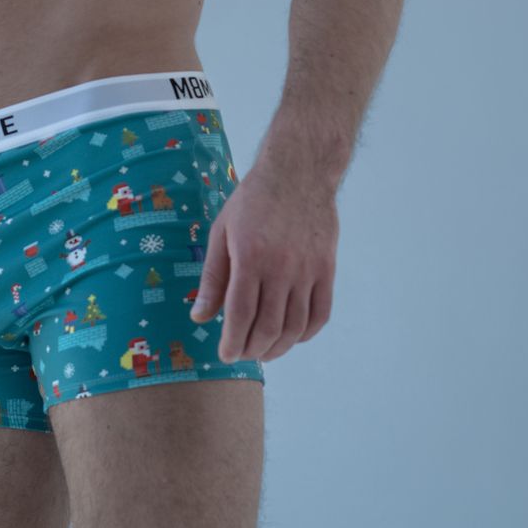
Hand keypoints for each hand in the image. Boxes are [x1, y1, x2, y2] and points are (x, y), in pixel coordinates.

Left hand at [190, 157, 338, 363]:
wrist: (298, 172)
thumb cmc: (253, 201)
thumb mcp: (222, 232)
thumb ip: (212, 278)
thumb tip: (200, 318)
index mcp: (249, 257)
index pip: (240, 315)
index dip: (232, 342)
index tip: (226, 355)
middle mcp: (280, 267)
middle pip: (268, 327)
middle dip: (252, 349)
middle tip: (243, 354)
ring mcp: (307, 270)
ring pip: (294, 327)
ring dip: (279, 347)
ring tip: (265, 351)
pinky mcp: (327, 269)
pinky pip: (320, 314)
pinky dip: (305, 333)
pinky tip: (292, 336)